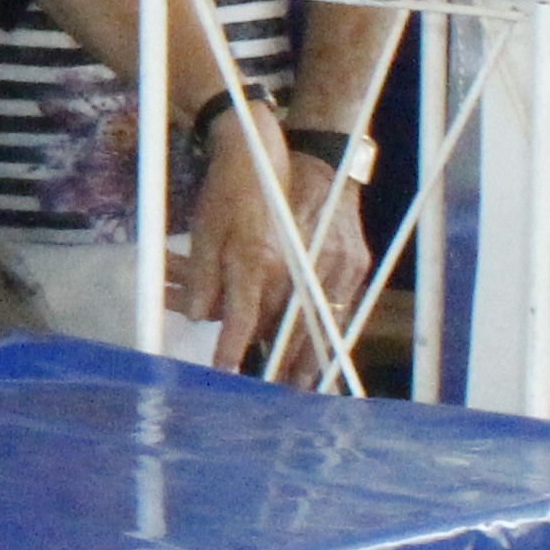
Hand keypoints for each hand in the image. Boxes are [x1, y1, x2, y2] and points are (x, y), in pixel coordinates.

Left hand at [179, 129, 357, 384]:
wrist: (299, 159)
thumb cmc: (242, 191)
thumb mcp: (208, 229)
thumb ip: (204, 275)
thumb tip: (196, 314)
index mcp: (256, 258)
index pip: (241, 315)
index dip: (231, 346)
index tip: (225, 372)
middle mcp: (295, 266)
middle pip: (283, 326)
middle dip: (277, 362)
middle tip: (269, 391)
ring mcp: (329, 263)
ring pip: (315, 321)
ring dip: (307, 356)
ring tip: (300, 387)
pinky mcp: (352, 262)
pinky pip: (339, 307)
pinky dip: (329, 332)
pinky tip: (325, 355)